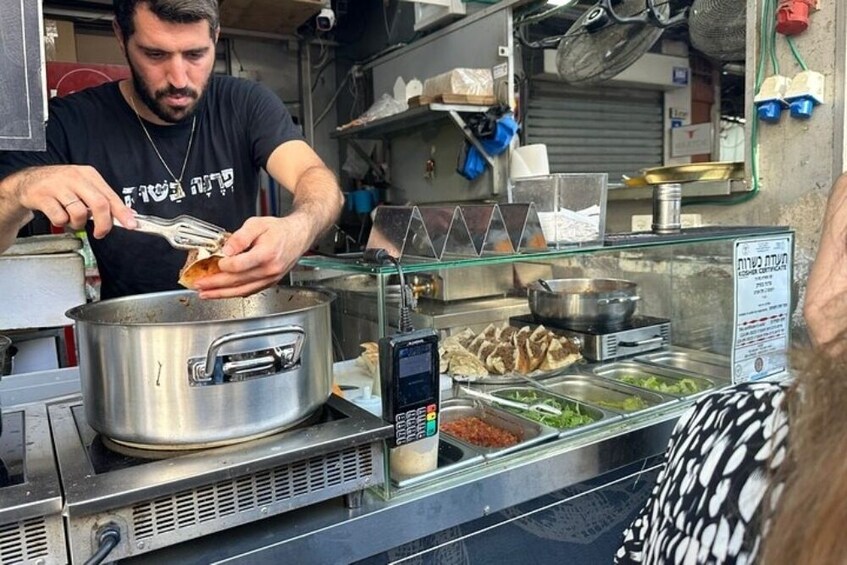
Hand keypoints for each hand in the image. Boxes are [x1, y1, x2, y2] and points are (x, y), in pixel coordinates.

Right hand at [9, 165, 136, 236]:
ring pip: (79, 213)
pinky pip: (60, 217)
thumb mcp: (85, 187)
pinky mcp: (43, 196)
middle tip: (101, 232)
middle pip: (98, 204)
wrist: (29, 182)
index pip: (110, 196)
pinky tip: (59, 215)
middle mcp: (74, 178)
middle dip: (103, 223)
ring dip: (78, 223)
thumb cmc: (61, 186)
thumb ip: (105, 200)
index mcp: (88, 175)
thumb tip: (127, 214)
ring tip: (73, 219)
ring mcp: (58, 186)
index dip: (122, 212)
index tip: (131, 224)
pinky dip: (62, 222)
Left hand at [193, 215, 313, 298]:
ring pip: (242, 290)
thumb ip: (240, 236)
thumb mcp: (257, 224)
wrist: (299, 235)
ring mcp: (271, 278)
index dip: (224, 266)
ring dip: (222, 294)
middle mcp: (270, 269)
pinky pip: (250, 291)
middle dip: (215, 285)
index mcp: (267, 253)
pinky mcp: (270, 282)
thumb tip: (226, 250)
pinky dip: (235, 294)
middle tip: (199, 286)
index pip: (239, 265)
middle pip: (237, 281)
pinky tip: (223, 293)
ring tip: (206, 294)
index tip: (215, 263)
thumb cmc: (280, 229)